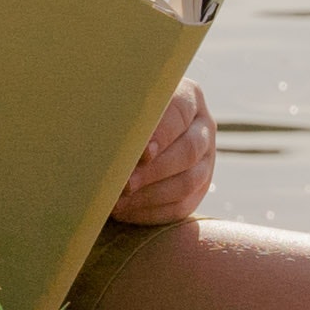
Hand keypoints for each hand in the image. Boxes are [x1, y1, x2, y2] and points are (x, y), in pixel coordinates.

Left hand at [113, 84, 216, 227]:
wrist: (129, 132)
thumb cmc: (117, 112)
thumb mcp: (121, 102)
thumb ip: (119, 111)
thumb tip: (103, 130)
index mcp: (188, 96)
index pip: (180, 113)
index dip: (161, 134)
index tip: (141, 151)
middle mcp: (203, 127)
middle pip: (188, 151)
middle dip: (154, 171)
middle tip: (124, 183)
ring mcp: (206, 159)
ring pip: (188, 182)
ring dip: (151, 195)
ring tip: (118, 201)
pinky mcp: (199, 189)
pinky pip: (182, 207)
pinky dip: (152, 212)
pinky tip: (125, 211)